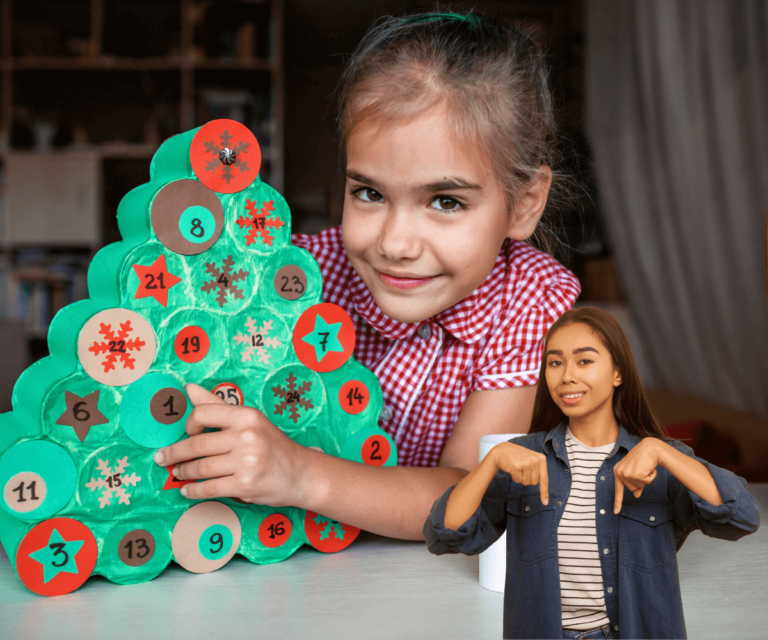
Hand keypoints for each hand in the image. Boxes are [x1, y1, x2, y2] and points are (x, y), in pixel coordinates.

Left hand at [153, 383, 308, 504]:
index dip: (188, 425)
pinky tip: (187, 490)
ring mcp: (246, 462)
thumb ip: (217, 405)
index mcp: (247, 416)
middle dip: (175, 453)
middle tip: (162, 458)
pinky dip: (193, 491)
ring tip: (178, 473)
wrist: (301, 473)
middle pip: (197, 445)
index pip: (203, 414)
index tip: (185, 433)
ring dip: (183, 472)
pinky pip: (209, 488)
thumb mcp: (249, 420)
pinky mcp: (245, 485)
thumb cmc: (271, 445)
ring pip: (201, 468)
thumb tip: (188, 389)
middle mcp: (247, 436)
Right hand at [491, 442, 548, 504]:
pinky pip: (518, 480)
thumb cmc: (518, 458)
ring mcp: (526, 463)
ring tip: (517, 468)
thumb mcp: (532, 460)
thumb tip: (545, 489)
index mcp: (541, 459)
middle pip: (534, 482)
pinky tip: (512, 468)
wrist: (502, 450)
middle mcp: (535, 460)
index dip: (544, 492)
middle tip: (522, 470)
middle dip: (527, 479)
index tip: (545, 503)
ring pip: (526, 482)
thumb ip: (539, 470)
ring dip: (520, 478)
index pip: (544, 479)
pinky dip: (514, 477)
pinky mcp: (516, 466)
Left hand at [613, 438, 662, 512]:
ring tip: (645, 467)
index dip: (618, 501)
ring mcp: (627, 474)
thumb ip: (635, 483)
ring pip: (639, 486)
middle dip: (641, 481)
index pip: (618, 489)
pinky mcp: (635, 474)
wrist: (650, 448)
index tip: (616, 512)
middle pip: (632, 489)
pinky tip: (649, 467)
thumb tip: (636, 495)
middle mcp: (620, 472)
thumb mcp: (637, 471)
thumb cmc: (644, 459)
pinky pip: (646, 483)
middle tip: (642, 469)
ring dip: (646, 479)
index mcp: (617, 471)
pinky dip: (651, 476)